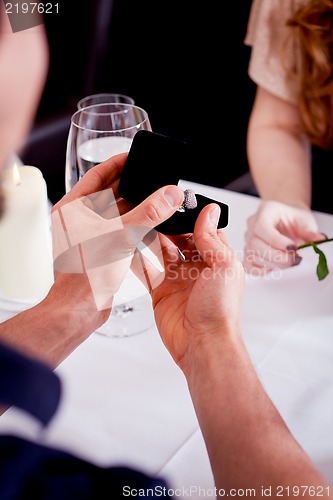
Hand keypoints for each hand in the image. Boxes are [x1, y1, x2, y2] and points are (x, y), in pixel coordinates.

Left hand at [50, 153, 184, 333]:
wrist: (81, 308)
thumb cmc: (84, 276)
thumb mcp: (120, 236)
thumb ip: (148, 213)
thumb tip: (169, 195)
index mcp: (73, 209)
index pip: (97, 175)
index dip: (118, 163)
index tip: (135, 155)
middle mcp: (80, 220)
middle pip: (110, 193)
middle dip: (133, 186)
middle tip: (153, 177)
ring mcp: (90, 235)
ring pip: (118, 213)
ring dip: (138, 207)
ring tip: (158, 198)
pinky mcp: (101, 250)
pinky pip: (122, 230)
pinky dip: (136, 226)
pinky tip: (153, 223)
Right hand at [136, 203, 244, 367]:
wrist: (202, 343)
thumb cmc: (220, 310)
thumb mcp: (223, 266)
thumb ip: (212, 239)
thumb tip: (209, 211)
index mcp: (216, 260)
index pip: (203, 231)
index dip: (191, 218)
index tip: (177, 205)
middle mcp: (197, 268)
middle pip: (180, 239)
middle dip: (168, 227)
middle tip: (154, 212)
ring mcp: (177, 279)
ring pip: (162, 252)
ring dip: (152, 239)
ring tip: (141, 223)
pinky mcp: (160, 292)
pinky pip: (148, 271)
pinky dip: (139, 259)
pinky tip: (131, 245)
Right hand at [243, 200, 324, 274]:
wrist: (287, 220)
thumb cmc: (293, 218)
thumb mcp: (304, 221)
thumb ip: (309, 232)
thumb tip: (318, 241)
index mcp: (265, 211)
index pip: (262, 227)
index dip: (276, 241)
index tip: (293, 248)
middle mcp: (252, 224)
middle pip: (255, 244)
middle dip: (277, 256)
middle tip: (294, 260)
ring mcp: (248, 239)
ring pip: (252, 256)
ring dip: (272, 264)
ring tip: (289, 262)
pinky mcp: (248, 252)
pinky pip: (248, 265)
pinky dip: (261, 270)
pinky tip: (275, 267)